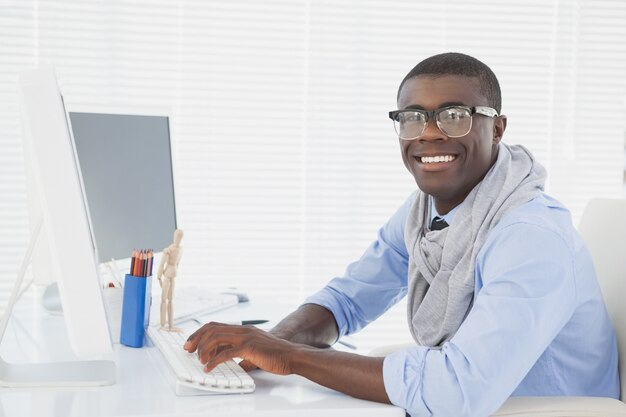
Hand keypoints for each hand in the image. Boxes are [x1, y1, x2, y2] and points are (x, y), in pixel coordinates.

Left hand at [183, 322, 298, 374]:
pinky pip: (226, 352)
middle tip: (188, 350)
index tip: (191, 343)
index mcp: (243, 330)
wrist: (292, 355)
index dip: (200, 333)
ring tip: (200, 360)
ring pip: (216, 338)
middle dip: (196, 338)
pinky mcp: (249, 347)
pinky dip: (214, 361)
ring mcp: (246, 337)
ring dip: (204, 349)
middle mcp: (242, 330)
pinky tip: (209, 367)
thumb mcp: (255, 350)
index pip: (215, 325)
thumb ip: (243, 353)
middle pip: (212, 328)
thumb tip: (235, 362)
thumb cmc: (276, 354)